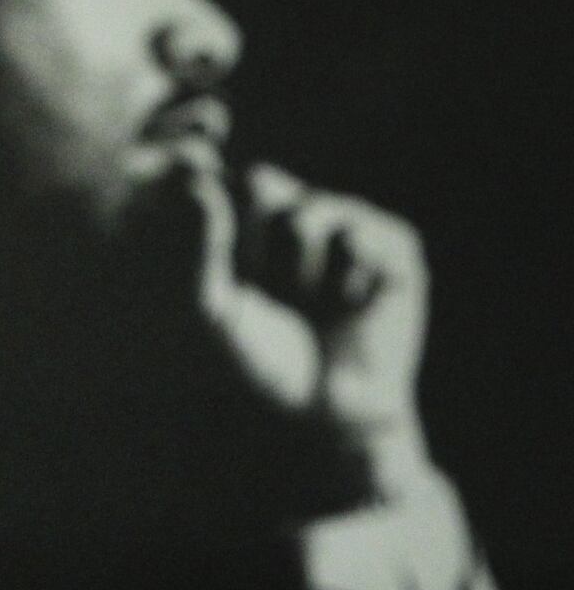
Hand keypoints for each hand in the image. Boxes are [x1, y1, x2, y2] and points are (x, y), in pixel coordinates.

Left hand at [196, 161, 432, 489]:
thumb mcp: (214, 309)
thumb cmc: (260, 358)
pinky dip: (344, 279)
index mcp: (243, 220)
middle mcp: (293, 209)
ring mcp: (345, 220)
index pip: (218, 180)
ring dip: (296, 269)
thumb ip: (200, 250)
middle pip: (258, 181)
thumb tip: (198, 185)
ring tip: (305, 302)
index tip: (215, 249)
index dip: (212, 209)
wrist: (329, 409)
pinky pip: (357, 237)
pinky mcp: (392, 242)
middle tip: (262, 289)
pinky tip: (346, 305)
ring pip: (305, 210)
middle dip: (251, 242)